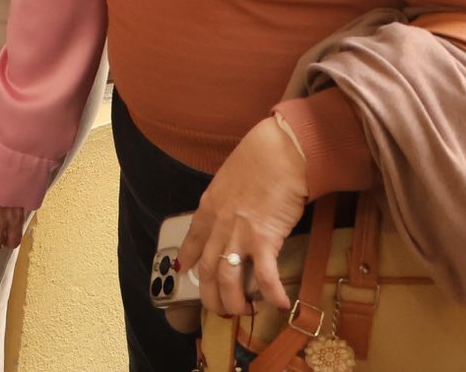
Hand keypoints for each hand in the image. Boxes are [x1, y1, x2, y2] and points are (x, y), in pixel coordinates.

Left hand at [176, 114, 308, 318]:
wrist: (279, 151)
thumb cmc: (259, 159)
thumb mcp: (230, 179)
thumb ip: (226, 199)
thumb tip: (231, 210)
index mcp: (209, 208)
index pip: (193, 240)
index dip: (189, 260)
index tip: (185, 272)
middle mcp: (218, 225)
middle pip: (207, 270)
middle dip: (210, 295)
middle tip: (221, 309)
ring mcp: (239, 234)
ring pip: (227, 279)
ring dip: (234, 302)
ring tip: (244, 313)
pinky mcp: (264, 238)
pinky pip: (264, 275)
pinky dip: (271, 293)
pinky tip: (280, 305)